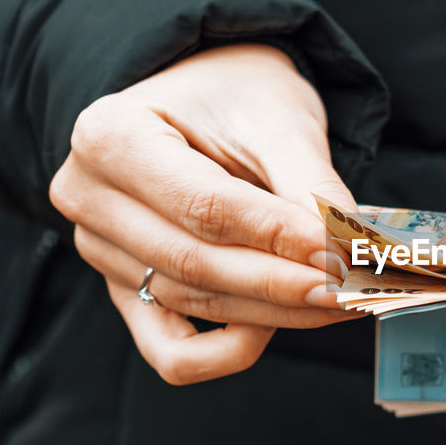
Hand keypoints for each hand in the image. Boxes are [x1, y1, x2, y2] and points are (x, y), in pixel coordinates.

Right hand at [50, 44, 362, 384]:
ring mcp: (99, 249)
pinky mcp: (123, 289)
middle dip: (285, 284)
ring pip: (194, 304)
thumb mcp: (278, 122)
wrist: (206, 93)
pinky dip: (227, 351)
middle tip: (357, 291)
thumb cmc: (237, 96)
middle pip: (196, 264)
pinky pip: (170, 350)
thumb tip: (355, 254)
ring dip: (276, 313)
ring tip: (345, 303)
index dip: (280, 239)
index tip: (345, 255)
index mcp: (110, 136)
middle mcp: (87, 197)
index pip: (206, 207)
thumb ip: (311, 188)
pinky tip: (281, 325)